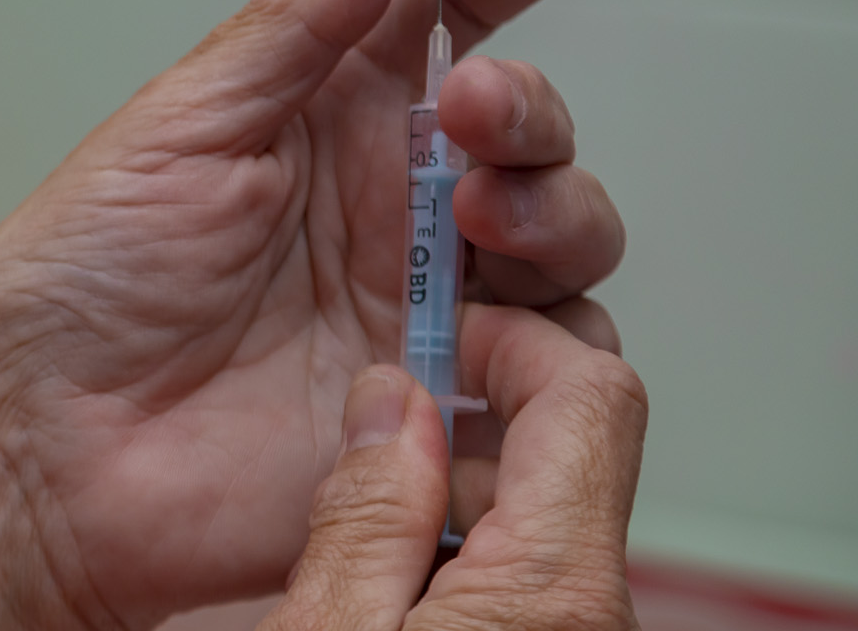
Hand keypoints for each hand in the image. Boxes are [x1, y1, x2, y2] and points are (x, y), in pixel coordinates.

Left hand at [0, 0, 622, 624]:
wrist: (41, 459)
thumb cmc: (78, 289)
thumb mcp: (177, 131)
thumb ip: (292, 27)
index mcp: (323, 114)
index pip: (444, 14)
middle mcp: (388, 202)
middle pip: (526, 128)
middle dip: (527, 102)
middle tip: (471, 107)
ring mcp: (420, 307)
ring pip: (564, 236)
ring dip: (555, 208)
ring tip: (476, 222)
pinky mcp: (442, 413)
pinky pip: (559, 375)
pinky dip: (552, 348)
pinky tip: (481, 340)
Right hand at [261, 308, 646, 629]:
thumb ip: (363, 517)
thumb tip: (390, 403)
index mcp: (550, 589)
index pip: (589, 395)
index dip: (510, 340)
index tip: (428, 343)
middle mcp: (590, 611)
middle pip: (565, 445)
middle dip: (462, 411)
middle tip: (366, 420)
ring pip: (533, 508)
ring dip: (446, 479)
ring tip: (353, 504)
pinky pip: (516, 568)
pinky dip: (449, 539)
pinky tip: (375, 573)